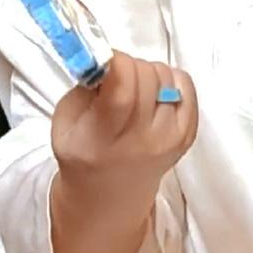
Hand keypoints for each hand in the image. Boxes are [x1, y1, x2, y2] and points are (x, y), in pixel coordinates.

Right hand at [51, 52, 195, 191]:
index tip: (105, 60)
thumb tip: (108, 57)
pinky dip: (170, 80)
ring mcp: (170, 139)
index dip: (116, 62)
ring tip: (133, 89)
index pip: (123, 88)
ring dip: (147, 73)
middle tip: (115, 77)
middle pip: (147, 77)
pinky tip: (154, 92)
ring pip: (166, 77)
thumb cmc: (82, 152)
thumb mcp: (64, 122)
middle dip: (128, 65)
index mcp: (104, 139)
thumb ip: (84, 86)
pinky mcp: (187, 135)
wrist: (110, 195)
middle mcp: (143, 141)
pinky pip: (186, 86)